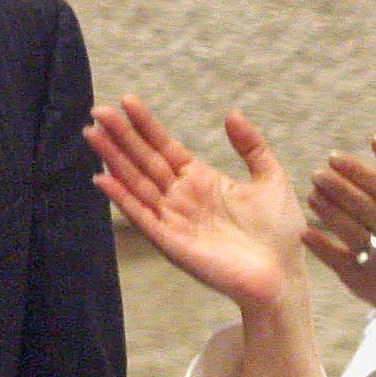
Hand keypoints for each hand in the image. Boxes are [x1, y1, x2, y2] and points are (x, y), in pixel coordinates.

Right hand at [86, 97, 306, 311]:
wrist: (282, 276)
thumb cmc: (279, 233)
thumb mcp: (270, 178)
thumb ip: (251, 146)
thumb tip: (231, 113)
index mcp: (201, 180)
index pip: (165, 147)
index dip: (146, 125)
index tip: (127, 101)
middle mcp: (182, 197)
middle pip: (144, 161)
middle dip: (121, 136)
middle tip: (98, 111)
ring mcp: (174, 220)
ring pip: (136, 183)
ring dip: (113, 160)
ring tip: (93, 134)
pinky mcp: (171, 243)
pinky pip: (142, 217)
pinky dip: (122, 198)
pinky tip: (102, 178)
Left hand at [304, 136, 375, 345]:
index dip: (356, 170)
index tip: (333, 157)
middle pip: (363, 207)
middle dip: (337, 188)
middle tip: (317, 175)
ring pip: (350, 232)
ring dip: (328, 212)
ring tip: (312, 195)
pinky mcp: (361, 278)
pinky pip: (339, 261)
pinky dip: (321, 247)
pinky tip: (305, 232)